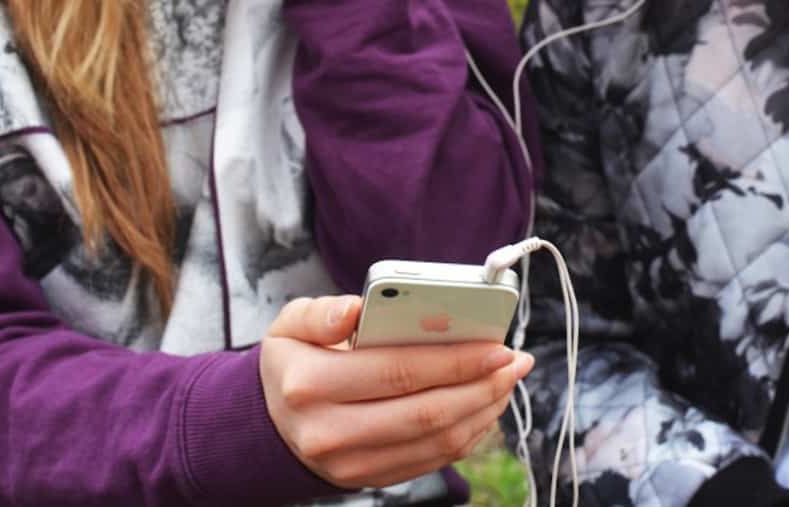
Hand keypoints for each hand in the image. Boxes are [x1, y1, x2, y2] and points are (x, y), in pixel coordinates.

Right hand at [260, 295, 534, 488]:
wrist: (273, 421)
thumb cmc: (294, 361)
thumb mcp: (290, 324)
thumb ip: (321, 313)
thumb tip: (356, 308)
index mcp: (309, 384)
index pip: (396, 370)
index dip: (453, 359)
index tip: (495, 344)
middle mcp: (328, 432)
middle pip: (425, 411)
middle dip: (481, 385)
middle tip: (515, 361)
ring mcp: (351, 464)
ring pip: (436, 441)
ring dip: (483, 410)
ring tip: (507, 379)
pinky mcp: (370, 480)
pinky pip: (433, 460)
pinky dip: (468, 432)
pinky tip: (484, 404)